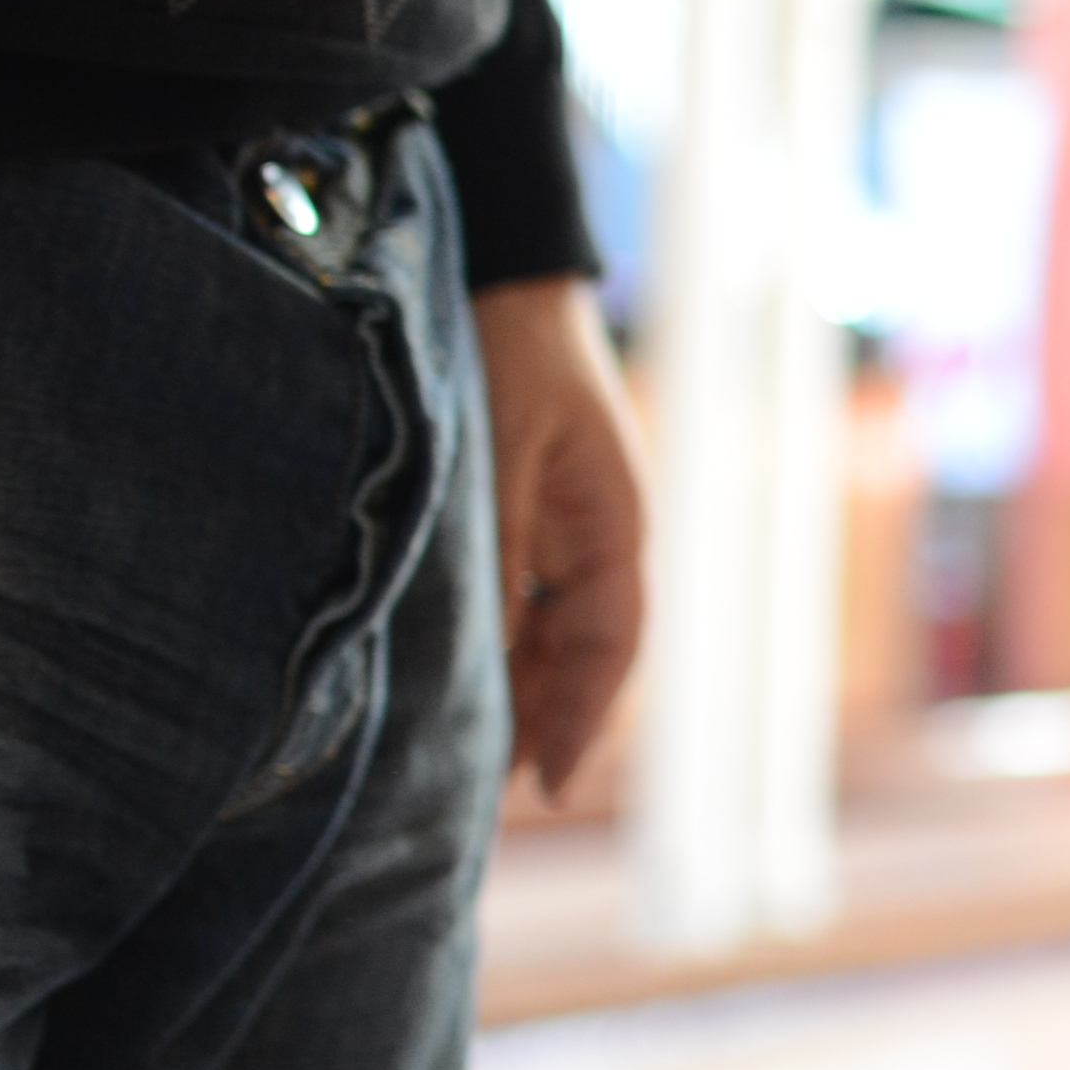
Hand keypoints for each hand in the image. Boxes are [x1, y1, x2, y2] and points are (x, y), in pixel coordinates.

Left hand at [471, 274, 647, 798]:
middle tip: (487, 792)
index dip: (580, 720)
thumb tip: (485, 645)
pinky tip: (454, 673)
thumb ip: (498, 547)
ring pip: (545, 636)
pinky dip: (493, 645)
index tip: (548, 785)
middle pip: (579, 656)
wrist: (507, 277)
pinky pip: (517, 603)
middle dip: (540, 722)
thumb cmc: (513, 355)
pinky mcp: (525, 519)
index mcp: (615, 529)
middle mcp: (598, 542)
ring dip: (513, 690)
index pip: (611, 648)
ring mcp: (563, 532)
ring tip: (463, 751)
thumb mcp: (502, 452)